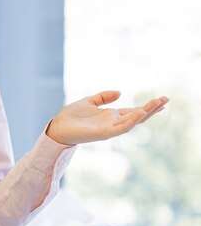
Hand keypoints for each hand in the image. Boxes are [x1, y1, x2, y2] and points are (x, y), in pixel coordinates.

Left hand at [46, 90, 168, 144]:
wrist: (58, 126)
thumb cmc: (72, 116)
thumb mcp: (89, 101)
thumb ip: (104, 97)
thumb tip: (120, 92)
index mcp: (111, 115)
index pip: (133, 111)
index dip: (147, 106)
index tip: (162, 100)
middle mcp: (113, 122)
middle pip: (137, 116)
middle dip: (151, 109)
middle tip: (166, 100)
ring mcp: (110, 128)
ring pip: (132, 122)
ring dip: (145, 113)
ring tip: (157, 104)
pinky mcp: (104, 133)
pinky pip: (121, 128)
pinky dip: (131, 121)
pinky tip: (139, 113)